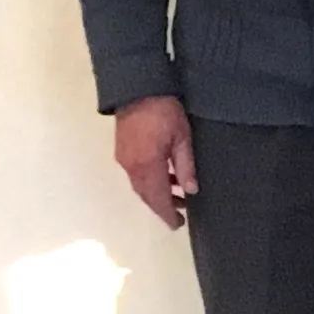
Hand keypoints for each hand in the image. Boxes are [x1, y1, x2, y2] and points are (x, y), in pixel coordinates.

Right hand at [111, 98, 196, 228]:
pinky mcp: (122, 150)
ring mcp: (124, 158)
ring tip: (178, 195)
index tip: (177, 225)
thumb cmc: (164, 111)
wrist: (137, 88)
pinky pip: (136, 174)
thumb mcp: (182, 137)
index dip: (167, 213)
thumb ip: (186, 165)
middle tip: (180, 214)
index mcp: (147, 165)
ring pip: (140, 185)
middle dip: (162, 206)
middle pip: (146, 194)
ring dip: (157, 193)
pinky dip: (150, 181)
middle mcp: (131, 166)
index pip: (157, 198)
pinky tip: (166, 177)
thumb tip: (191, 190)